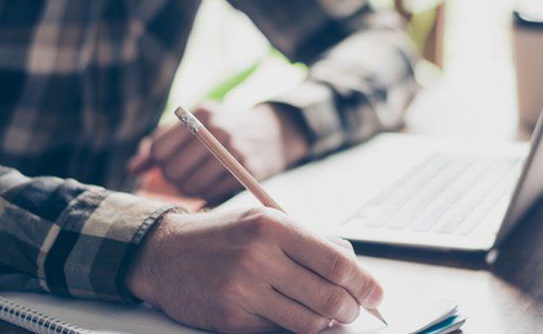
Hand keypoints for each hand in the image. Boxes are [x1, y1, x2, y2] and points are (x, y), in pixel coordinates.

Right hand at [127, 207, 383, 332]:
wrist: (165, 254)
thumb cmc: (223, 236)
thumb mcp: (265, 220)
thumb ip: (310, 241)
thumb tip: (355, 269)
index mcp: (274, 226)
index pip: (337, 263)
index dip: (366, 284)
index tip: (376, 294)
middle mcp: (259, 256)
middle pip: (329, 297)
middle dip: (351, 309)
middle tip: (354, 309)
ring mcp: (243, 290)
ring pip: (309, 322)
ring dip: (325, 322)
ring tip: (325, 313)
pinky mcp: (231, 319)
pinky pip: (279, 332)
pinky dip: (293, 328)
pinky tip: (292, 315)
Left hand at [128, 104, 309, 201]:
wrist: (272, 133)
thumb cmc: (221, 132)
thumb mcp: (194, 126)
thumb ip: (161, 144)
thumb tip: (133, 169)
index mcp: (200, 114)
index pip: (160, 149)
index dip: (156, 163)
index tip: (165, 165)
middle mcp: (218, 128)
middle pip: (173, 170)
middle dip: (171, 179)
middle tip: (180, 177)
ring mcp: (236, 149)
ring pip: (191, 186)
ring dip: (187, 191)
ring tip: (193, 184)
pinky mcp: (249, 170)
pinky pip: (213, 194)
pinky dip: (206, 196)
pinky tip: (210, 188)